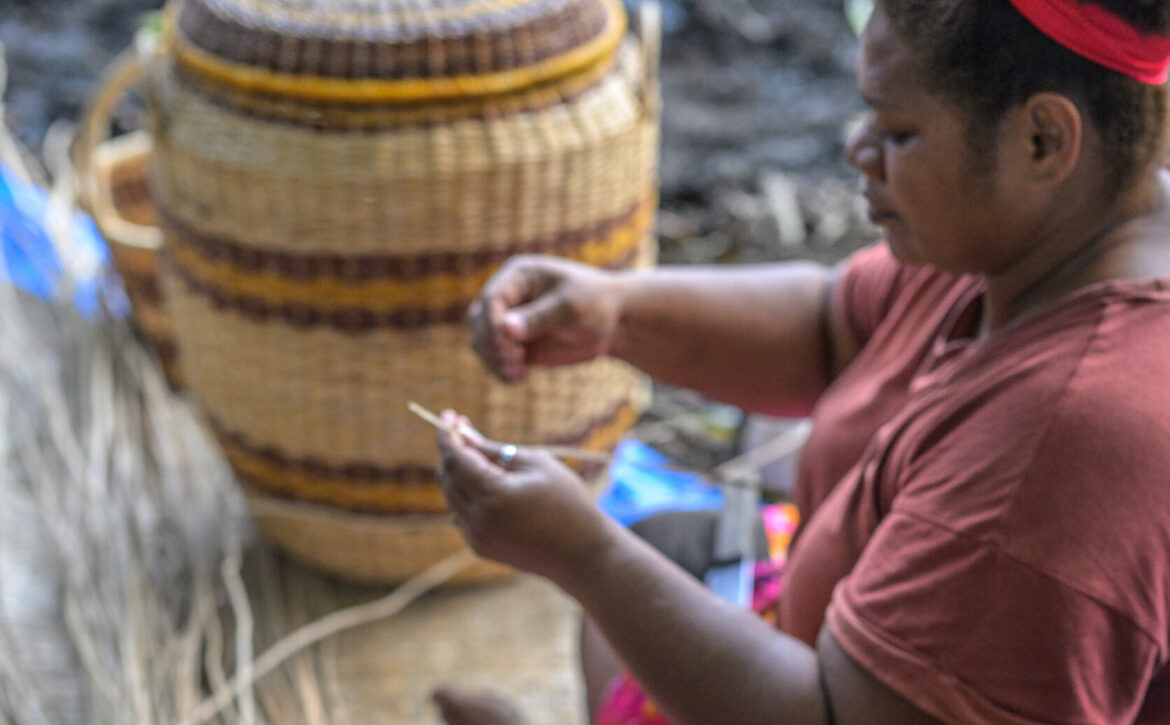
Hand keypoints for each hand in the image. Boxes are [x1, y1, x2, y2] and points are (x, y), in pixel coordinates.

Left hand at [435, 410, 612, 581]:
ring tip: (476, 452)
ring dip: (458, 472)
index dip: (448, 435)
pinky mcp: (481, 548)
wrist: (583, 553)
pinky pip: (462, 513)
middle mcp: (478, 520)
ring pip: (453, 496)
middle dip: (452, 451)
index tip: (449, 414)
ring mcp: (477, 537)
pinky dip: (466, 493)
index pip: (456, 459)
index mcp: (493, 496)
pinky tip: (484, 481)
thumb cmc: (567, 501)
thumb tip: (464, 436)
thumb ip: (494, 450)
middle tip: (462, 429)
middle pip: (449, 477)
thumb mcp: (535, 464)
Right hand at [468, 255, 623, 382]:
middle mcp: (508, 297)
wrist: (613, 322)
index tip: (506, 345)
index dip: (492, 323)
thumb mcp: (571, 306)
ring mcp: (509, 322)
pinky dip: (502, 371)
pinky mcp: (516, 345)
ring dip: (494, 361)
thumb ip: (539, 317)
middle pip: (478, 322)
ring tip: (519, 372)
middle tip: (516, 360)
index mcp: (518, 276)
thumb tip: (506, 328)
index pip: (491, 299)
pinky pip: (497, 360)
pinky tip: (519, 379)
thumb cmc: (595, 304)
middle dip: (492, 344)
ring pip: (482, 343)